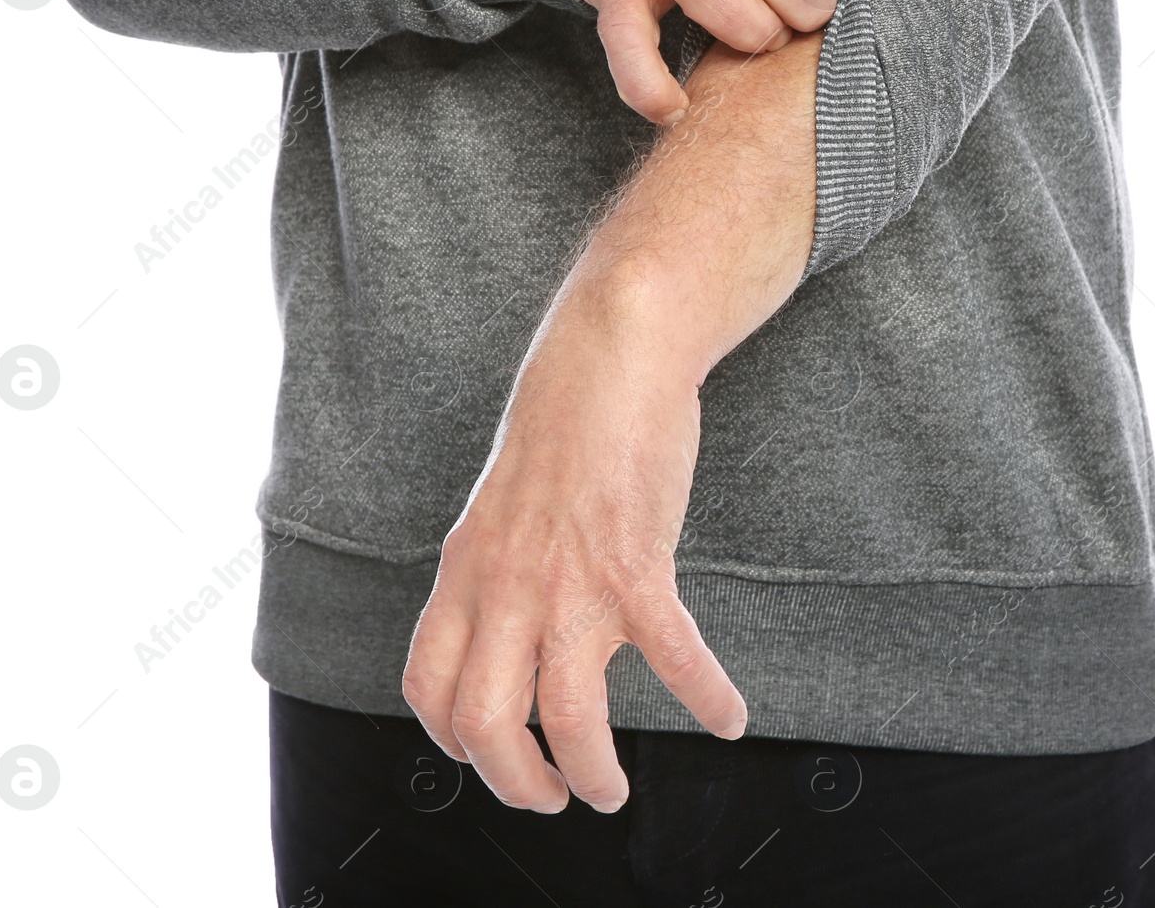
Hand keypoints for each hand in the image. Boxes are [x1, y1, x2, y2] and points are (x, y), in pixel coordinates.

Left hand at [401, 266, 742, 813]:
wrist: (608, 360)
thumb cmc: (560, 425)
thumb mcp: (497, 506)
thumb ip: (492, 572)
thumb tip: (503, 629)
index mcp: (464, 572)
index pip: (427, 687)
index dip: (454, 742)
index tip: (490, 755)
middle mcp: (505, 586)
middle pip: (485, 724)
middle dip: (517, 783)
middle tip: (552, 795)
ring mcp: (569, 581)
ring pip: (566, 717)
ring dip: (591, 773)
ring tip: (612, 791)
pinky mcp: (637, 567)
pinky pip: (675, 661)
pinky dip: (706, 700)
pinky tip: (727, 719)